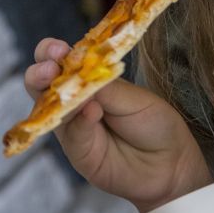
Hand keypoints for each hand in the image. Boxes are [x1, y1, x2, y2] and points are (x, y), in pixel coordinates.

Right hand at [24, 38, 211, 212]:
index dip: (53, 53)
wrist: (173, 163)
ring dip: (49, 94)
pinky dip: (79, 122)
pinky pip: (72, 136)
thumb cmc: (157, 126)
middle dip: (40, 72)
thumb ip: (106, 88)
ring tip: (57, 80)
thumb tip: (78, 73)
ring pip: (47, 111)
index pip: (62, 62)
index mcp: (90, 81)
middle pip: (42, 85)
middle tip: (50, 67)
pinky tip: (91, 111)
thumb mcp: (136, 100)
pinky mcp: (80, 154)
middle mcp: (75, 104)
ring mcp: (74, 129)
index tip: (57, 48)